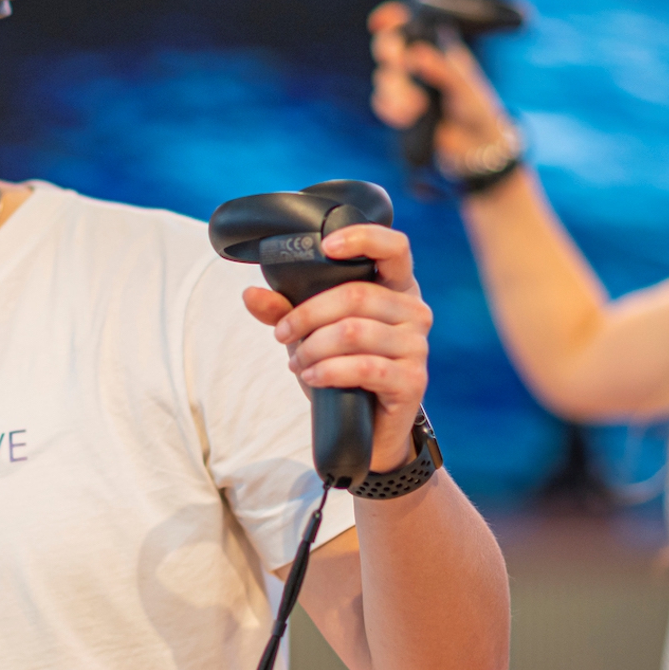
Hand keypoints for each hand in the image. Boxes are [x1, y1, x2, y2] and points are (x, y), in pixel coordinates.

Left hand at [243, 225, 429, 471]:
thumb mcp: (312, 335)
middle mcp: (415, 311)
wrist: (368, 430)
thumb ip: (284, 311)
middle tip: (282, 334)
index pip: (394, 247)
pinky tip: (313, 377)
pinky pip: (364, 367)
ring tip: (298, 362)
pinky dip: (328, 371)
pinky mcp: (413, 380)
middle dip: (307, 315)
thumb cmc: (344, 372)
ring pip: (354, 332)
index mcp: (396, 288)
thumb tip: (250, 294)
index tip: (326, 245)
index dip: (362, 238)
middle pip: (356, 295)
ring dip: (313, 348)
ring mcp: (418, 346)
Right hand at [368, 1, 514, 168]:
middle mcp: (419, 63)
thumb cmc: (477, 109)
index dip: (391, 18)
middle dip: (389, 53)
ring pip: (383, 77)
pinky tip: (408, 116)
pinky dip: (391, 109)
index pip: (410, 24)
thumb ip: (442, 69)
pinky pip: (382, 102)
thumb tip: (417, 55)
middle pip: (388, 46)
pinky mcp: (400, 108)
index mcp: (437, 48)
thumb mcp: (466, 85)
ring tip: (417, 106)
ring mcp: (407, 86)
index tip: (381, 21)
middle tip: (401, 63)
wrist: (475, 146)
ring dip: (395, 91)